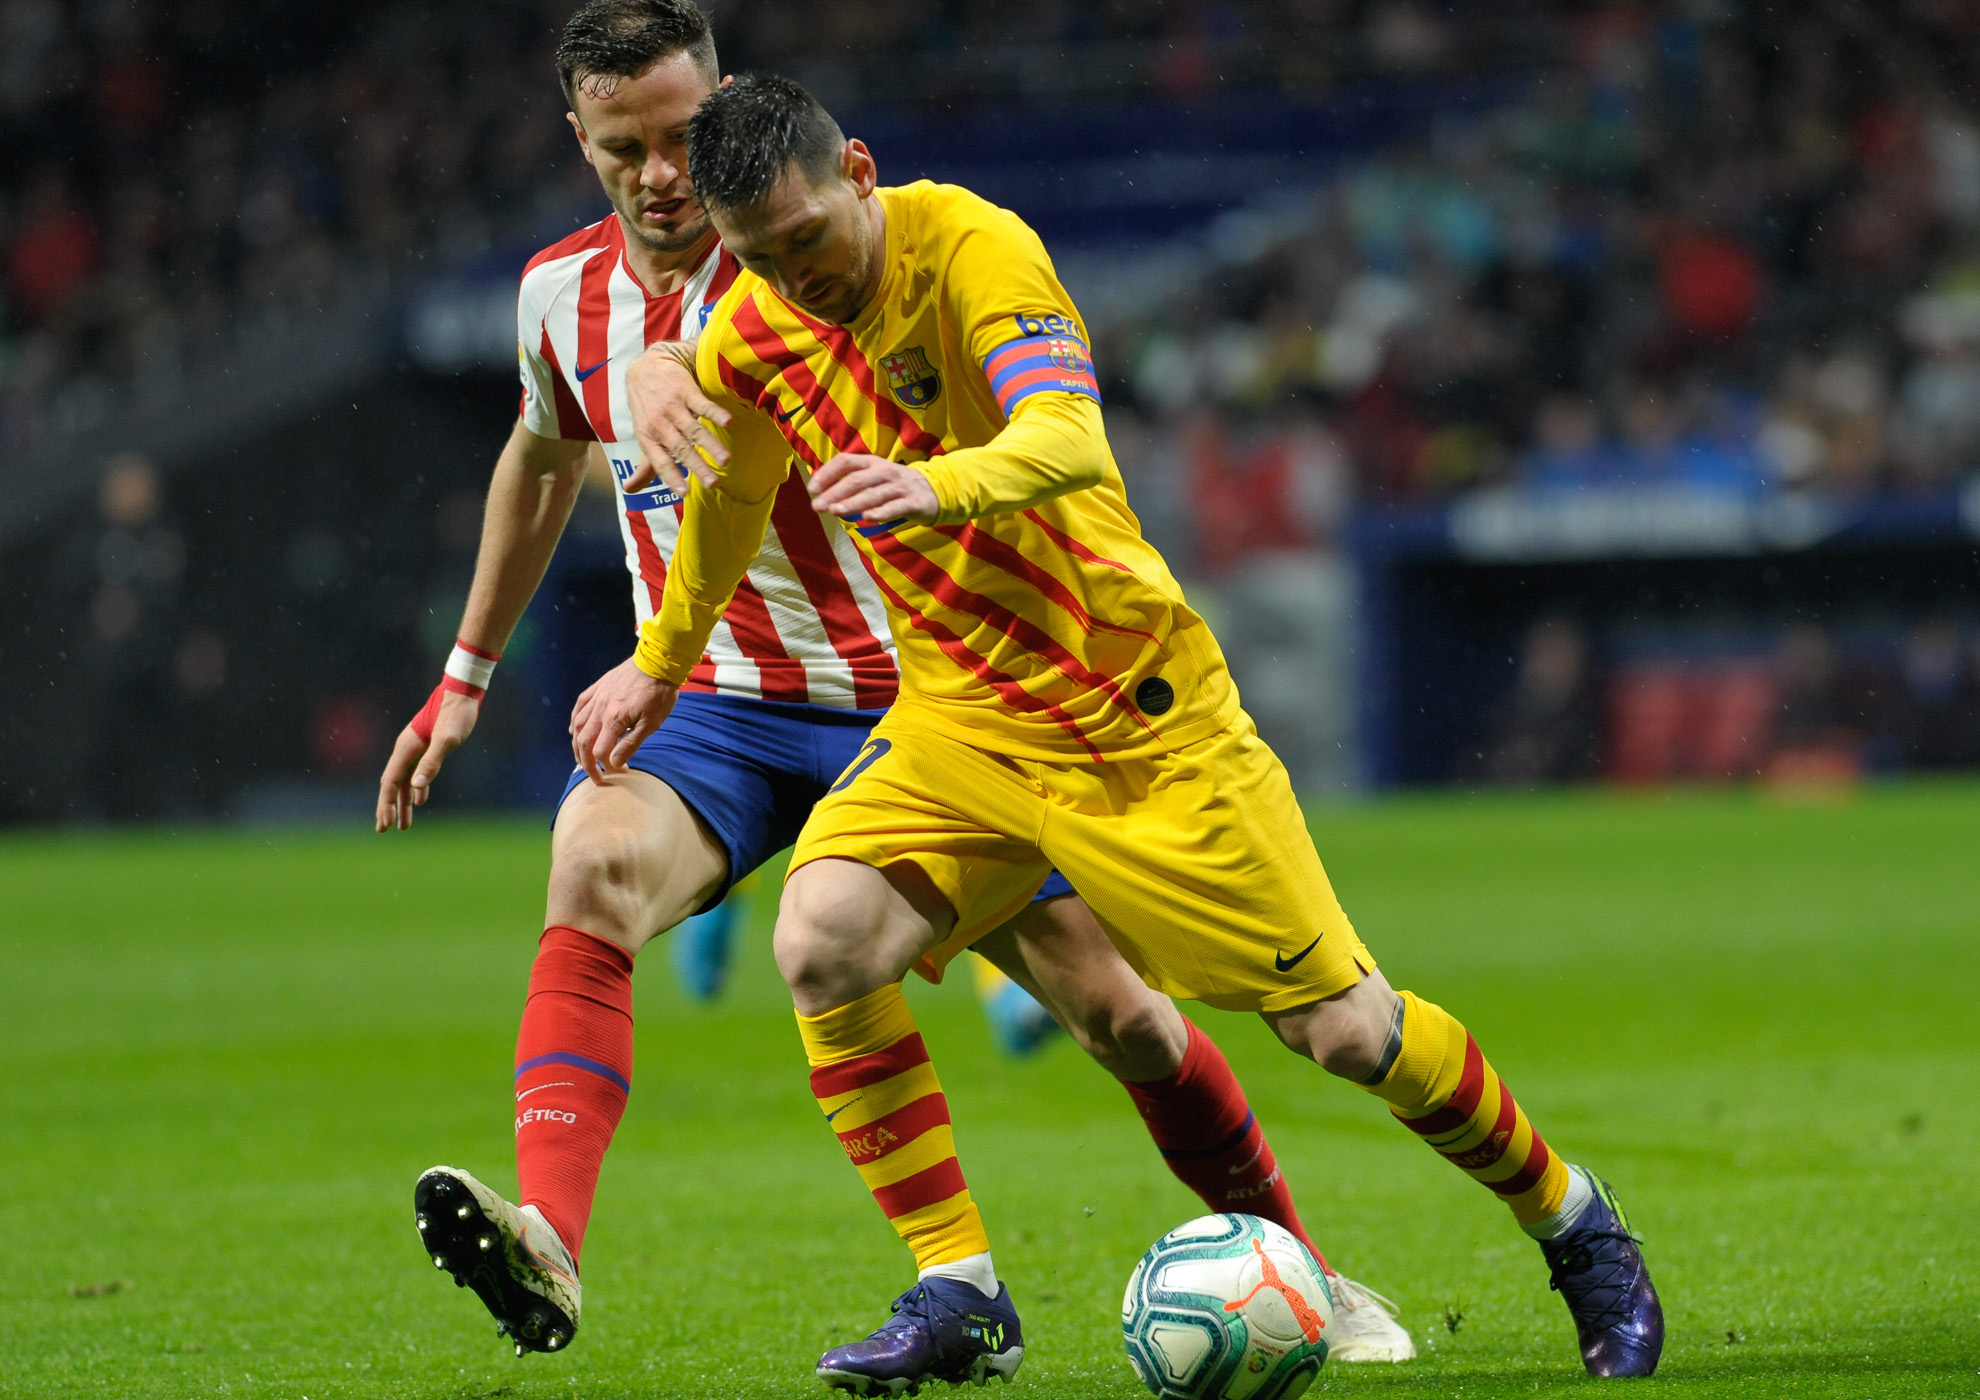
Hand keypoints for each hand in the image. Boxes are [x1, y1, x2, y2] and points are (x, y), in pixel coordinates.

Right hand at [376, 689, 480, 831]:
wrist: (462, 693)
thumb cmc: (456, 715)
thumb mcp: (448, 740)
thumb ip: (432, 762)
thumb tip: (416, 788)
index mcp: (407, 749)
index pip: (390, 782)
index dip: (386, 804)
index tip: (385, 824)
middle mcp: (406, 749)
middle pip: (392, 784)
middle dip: (387, 807)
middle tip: (384, 829)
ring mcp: (415, 748)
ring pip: (404, 781)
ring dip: (402, 803)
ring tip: (402, 825)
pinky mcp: (427, 747)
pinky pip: (415, 773)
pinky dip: (415, 790)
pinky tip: (419, 801)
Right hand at [569, 656, 679, 784]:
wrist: (657, 662)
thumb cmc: (659, 694)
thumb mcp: (652, 723)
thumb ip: (631, 744)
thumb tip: (614, 763)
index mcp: (614, 719)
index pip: (600, 752)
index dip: (607, 767)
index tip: (620, 772)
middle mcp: (599, 709)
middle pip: (584, 742)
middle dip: (587, 764)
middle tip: (596, 778)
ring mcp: (596, 697)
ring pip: (577, 726)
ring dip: (577, 746)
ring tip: (581, 760)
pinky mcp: (597, 688)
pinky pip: (579, 707)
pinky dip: (574, 722)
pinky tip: (574, 731)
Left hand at [623, 344, 729, 494]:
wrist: (646, 368)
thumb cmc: (647, 408)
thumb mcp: (643, 436)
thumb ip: (644, 465)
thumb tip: (630, 490)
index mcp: (648, 438)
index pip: (660, 462)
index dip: (671, 477)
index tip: (685, 493)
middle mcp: (659, 424)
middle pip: (680, 448)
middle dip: (697, 466)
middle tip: (713, 484)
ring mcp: (672, 406)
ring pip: (693, 429)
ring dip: (710, 444)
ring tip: (726, 460)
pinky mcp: (685, 390)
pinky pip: (701, 404)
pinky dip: (715, 413)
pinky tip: (728, 422)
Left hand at [808, 453, 939, 524]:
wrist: (936, 491)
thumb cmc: (896, 486)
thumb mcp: (875, 476)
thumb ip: (852, 481)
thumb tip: (821, 490)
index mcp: (873, 462)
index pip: (846, 462)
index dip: (828, 473)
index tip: (812, 488)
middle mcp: (885, 471)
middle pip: (857, 480)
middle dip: (835, 492)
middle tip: (817, 506)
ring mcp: (900, 486)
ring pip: (873, 494)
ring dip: (853, 502)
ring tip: (835, 511)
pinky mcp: (913, 502)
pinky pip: (895, 507)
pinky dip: (881, 512)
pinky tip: (867, 518)